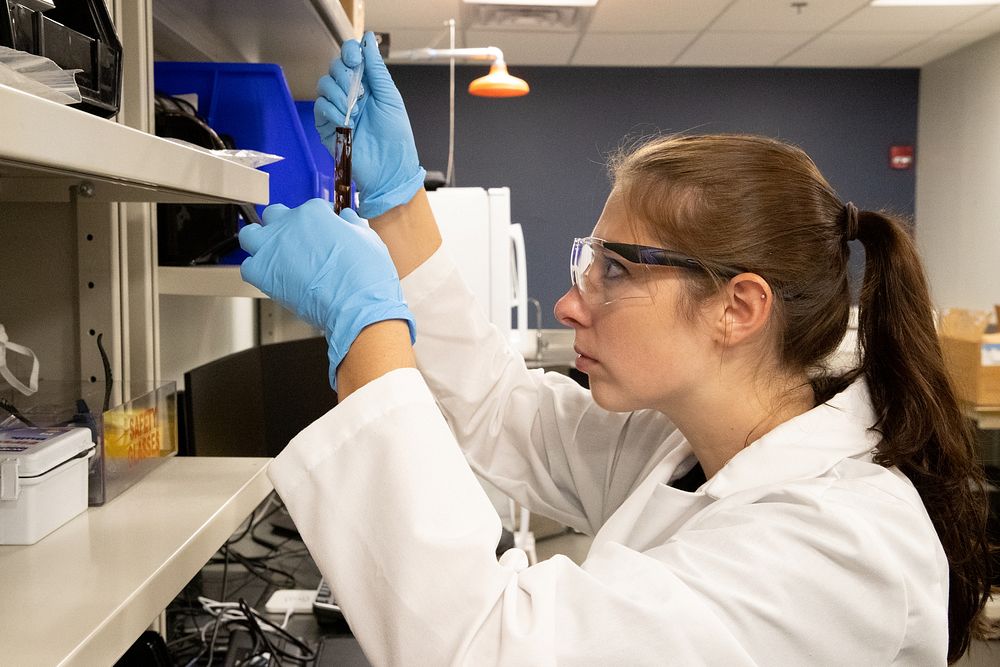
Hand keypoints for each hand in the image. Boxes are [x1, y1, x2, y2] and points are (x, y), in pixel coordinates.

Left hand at [239, 199, 415, 389]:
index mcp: (314, 212)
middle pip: (275, 215)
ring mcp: (272, 247)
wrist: (357, 306)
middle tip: (294, 242)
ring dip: (260, 243)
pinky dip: (257, 271)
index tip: (322, 234)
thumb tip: (347, 218)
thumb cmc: (366, 275)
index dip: (318, 223)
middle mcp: (289, 224)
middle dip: (283, 225)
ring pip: (251, 235)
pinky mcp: (262, 273)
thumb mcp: (368, 238)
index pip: (310, 209)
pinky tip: (272, 278)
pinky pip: (248, 266)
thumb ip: (352, 223)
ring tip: (273, 256)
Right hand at [315, 32, 425, 218]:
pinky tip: (346, 121)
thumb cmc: (395, 135)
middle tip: (359, 93)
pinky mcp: (327, 126)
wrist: (390, 167)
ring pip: (324, 85)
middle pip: (334, 68)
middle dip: (344, 75)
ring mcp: (337, 109)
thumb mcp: (389, 97)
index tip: (355, 58)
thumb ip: (376, 69)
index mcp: (367, 85)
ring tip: (355, 111)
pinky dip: (331, 110)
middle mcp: (349, 94)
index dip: (349, 52)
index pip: (349, 58)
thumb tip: (367, 40)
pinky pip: (320, 106)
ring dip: (339, 94)